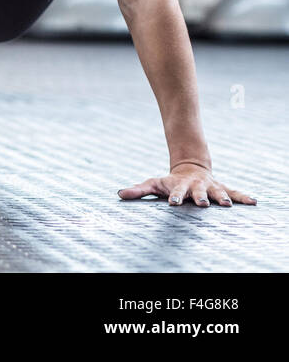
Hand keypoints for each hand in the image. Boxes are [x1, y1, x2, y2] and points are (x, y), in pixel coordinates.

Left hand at [118, 163, 255, 206]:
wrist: (189, 168)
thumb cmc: (169, 181)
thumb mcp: (153, 184)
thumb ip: (138, 190)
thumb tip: (120, 194)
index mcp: (180, 186)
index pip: (176, 193)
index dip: (174, 198)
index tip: (173, 203)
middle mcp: (196, 187)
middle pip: (198, 193)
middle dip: (200, 198)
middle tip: (202, 204)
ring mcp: (210, 187)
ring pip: (217, 192)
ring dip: (222, 198)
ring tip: (228, 205)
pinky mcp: (221, 188)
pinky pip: (234, 192)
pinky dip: (243, 197)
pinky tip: (253, 202)